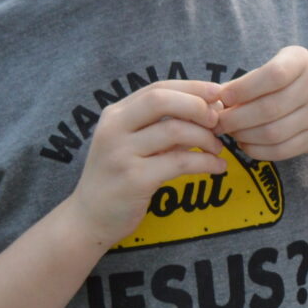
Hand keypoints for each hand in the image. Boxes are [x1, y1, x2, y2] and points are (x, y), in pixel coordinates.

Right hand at [63, 81, 225, 244]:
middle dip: (197, 105)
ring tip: (218, 149)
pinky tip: (218, 167)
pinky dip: (206, 162)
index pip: (157, 88)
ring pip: (174, 130)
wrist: (89, 219)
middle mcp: (115, 129)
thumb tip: (208, 114)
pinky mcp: (134, 179)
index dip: (192, 87)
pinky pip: (180, 162)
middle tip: (218, 121)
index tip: (218, 93)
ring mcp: (122, 153)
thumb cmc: (117, 179)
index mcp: (115, 115)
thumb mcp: (135, 147)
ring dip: (206, 137)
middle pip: (161, 100)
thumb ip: (164, 129)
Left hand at [216, 46, 307, 161]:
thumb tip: (213, 100)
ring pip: (274, 133)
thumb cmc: (289, 82)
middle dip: (237, 118)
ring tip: (231, 132)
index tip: (222, 97)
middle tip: (218, 122)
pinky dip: (257, 150)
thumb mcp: (274, 68)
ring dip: (245, 135)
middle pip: (271, 108)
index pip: (274, 75)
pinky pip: (282, 150)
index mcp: (302, 62)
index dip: (244, 88)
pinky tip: (244, 144)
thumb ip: (246, 82)